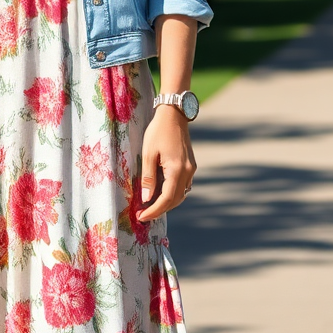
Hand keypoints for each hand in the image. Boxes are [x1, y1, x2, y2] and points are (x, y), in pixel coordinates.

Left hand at [138, 104, 196, 221]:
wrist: (174, 114)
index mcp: (177, 170)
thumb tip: (147, 199)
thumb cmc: (158, 131)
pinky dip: (172, 193)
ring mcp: (191, 169)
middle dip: (160, 210)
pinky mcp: (191, 165)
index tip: (141, 217)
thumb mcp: (148, 154)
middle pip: (176, 200)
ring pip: (181, 194)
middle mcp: (188, 172)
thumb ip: (148, 178)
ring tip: (150, 206)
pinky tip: (160, 192)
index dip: (154, 211)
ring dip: (166, 203)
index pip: (167, 199)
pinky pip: (183, 186)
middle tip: (144, 215)